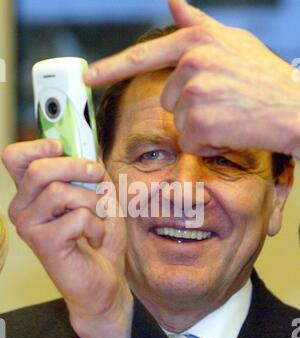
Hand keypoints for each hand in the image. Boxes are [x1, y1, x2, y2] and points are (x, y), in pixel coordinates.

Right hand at [2, 139, 132, 337]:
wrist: (105, 279)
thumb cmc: (99, 237)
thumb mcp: (99, 196)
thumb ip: (88, 173)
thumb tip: (86, 149)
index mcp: (32, 193)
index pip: (15, 158)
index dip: (36, 146)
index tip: (60, 146)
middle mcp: (23, 208)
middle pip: (39, 169)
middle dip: (77, 167)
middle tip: (97, 177)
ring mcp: (29, 226)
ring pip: (60, 191)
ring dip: (92, 203)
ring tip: (97, 220)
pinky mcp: (42, 243)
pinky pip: (76, 217)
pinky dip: (96, 225)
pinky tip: (93, 239)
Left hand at [85, 0, 299, 158]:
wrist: (293, 108)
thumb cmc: (264, 77)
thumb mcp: (232, 42)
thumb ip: (198, 24)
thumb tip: (172, 0)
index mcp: (195, 42)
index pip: (143, 56)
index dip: (111, 68)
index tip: (88, 77)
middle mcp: (191, 64)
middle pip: (167, 100)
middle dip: (190, 108)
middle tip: (223, 104)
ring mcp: (194, 93)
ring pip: (178, 124)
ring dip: (200, 127)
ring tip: (229, 116)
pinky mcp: (199, 124)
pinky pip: (190, 143)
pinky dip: (208, 144)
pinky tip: (231, 132)